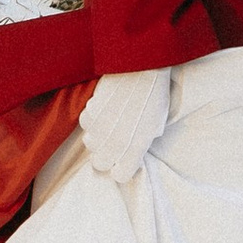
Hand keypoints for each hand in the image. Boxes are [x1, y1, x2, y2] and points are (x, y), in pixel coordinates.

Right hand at [79, 68, 172, 182]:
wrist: (140, 67)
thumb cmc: (154, 94)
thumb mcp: (156, 124)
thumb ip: (142, 143)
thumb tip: (132, 152)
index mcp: (135, 148)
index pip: (120, 176)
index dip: (122, 168)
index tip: (125, 159)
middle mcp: (115, 144)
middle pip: (100, 164)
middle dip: (106, 156)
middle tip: (115, 141)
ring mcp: (99, 129)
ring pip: (90, 144)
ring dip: (99, 137)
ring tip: (111, 121)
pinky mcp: (89, 114)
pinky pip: (86, 125)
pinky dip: (93, 120)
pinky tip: (105, 107)